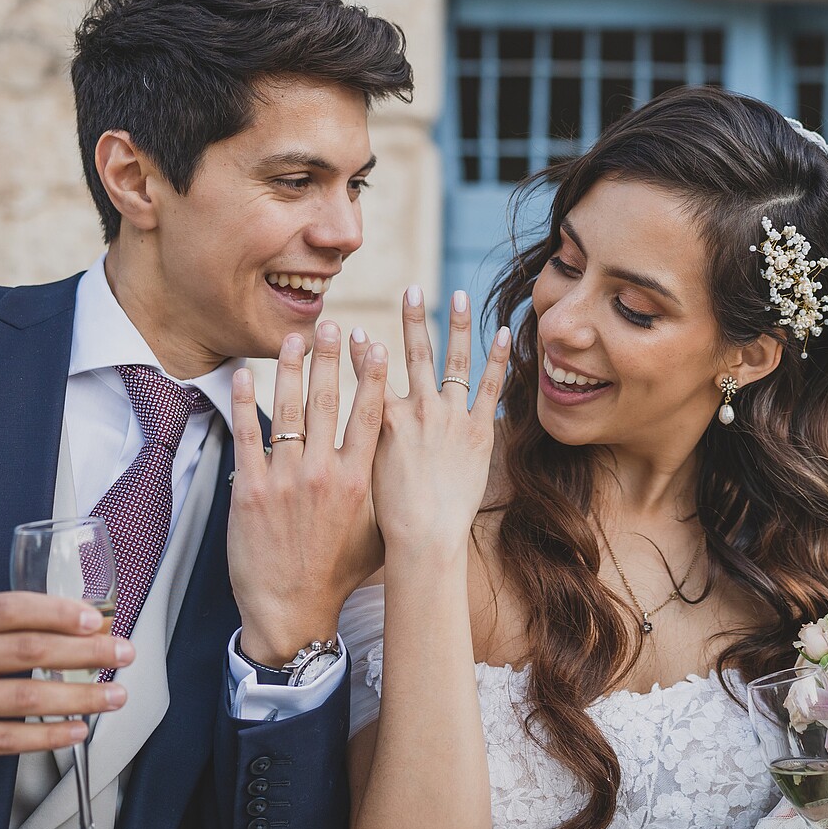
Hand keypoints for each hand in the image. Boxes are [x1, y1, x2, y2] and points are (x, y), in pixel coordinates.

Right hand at [0, 593, 130, 783]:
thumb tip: (67, 625)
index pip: (11, 608)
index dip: (60, 612)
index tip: (97, 620)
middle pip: (27, 651)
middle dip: (85, 652)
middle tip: (122, 653)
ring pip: (25, 698)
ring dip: (80, 697)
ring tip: (112, 696)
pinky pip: (7, 739)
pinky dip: (49, 735)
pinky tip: (76, 731)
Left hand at [228, 321, 386, 665]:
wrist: (290, 610)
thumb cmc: (336, 575)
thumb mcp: (374, 533)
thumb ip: (382, 495)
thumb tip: (401, 467)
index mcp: (358, 481)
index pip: (370, 416)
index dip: (371, 376)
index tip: (374, 345)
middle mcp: (324, 473)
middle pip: (327, 401)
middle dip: (330, 358)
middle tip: (331, 325)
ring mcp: (285, 480)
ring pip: (287, 410)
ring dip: (289, 368)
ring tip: (292, 340)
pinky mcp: (249, 491)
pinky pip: (246, 435)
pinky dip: (243, 402)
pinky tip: (242, 375)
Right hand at [369, 286, 510, 565]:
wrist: (423, 538)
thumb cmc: (388, 519)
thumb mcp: (359, 474)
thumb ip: (349, 447)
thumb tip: (326, 446)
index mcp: (385, 419)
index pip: (371, 374)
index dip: (363, 352)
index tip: (356, 329)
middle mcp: (417, 409)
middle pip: (414, 355)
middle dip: (412, 319)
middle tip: (411, 290)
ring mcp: (450, 416)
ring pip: (453, 360)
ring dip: (455, 324)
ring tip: (457, 295)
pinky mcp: (479, 430)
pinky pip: (490, 386)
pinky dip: (496, 357)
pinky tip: (501, 330)